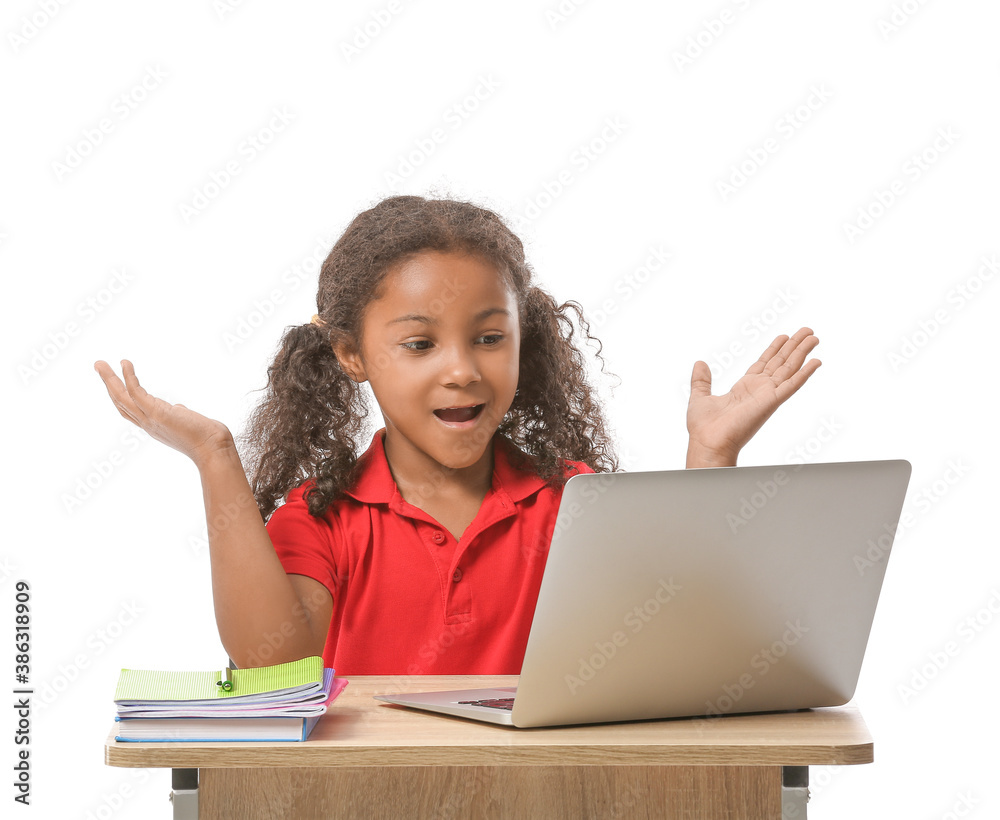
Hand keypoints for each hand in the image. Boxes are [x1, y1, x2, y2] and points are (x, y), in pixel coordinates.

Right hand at [94, 359, 235, 467]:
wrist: (213, 449)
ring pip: (121, 397)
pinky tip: (125, 363)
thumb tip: (179, 408)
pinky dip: (129, 377)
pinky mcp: (156, 412)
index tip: (113, 382)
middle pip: (120, 403)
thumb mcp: (187, 422)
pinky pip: (136, 392)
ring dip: (109, 379)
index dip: (119, 396)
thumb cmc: (206, 437)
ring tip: (99, 363)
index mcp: (153, 426)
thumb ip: (178, 414)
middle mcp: (147, 424)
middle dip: (108, 384)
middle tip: (99, 366)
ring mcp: (150, 419)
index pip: (130, 410)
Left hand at [686, 328, 820, 466]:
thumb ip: (702, 380)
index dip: (775, 349)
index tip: (785, 336)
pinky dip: (804, 373)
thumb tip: (700, 364)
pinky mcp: (772, 402)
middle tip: (807, 330)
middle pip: (780, 362)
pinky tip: (816, 362)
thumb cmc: (703, 427)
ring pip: (789, 368)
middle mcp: (759, 390)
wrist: (708, 442)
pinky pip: (792, 385)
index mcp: (744, 388)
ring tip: (814, 337)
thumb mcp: (700, 396)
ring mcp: (767, 395)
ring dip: (802, 352)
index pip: (764, 364)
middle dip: (794, 345)